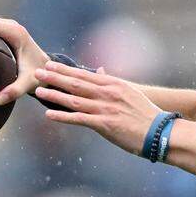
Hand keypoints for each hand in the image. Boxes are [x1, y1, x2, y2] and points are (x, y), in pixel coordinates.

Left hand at [33, 60, 160, 155]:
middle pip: (76, 83)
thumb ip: (113, 82)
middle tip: (38, 71)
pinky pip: (79, 119)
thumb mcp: (131, 92)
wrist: (158, 131)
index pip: (85, 74)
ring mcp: (105, 109)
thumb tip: (101, 70)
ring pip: (74, 100)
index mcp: (114, 85)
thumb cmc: (145, 114)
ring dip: (55, 95)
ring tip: (39, 90)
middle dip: (55, 77)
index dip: (65, 70)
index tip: (51, 64)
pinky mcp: (104, 124)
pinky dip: (63, 117)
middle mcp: (108, 94)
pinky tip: (49, 115)